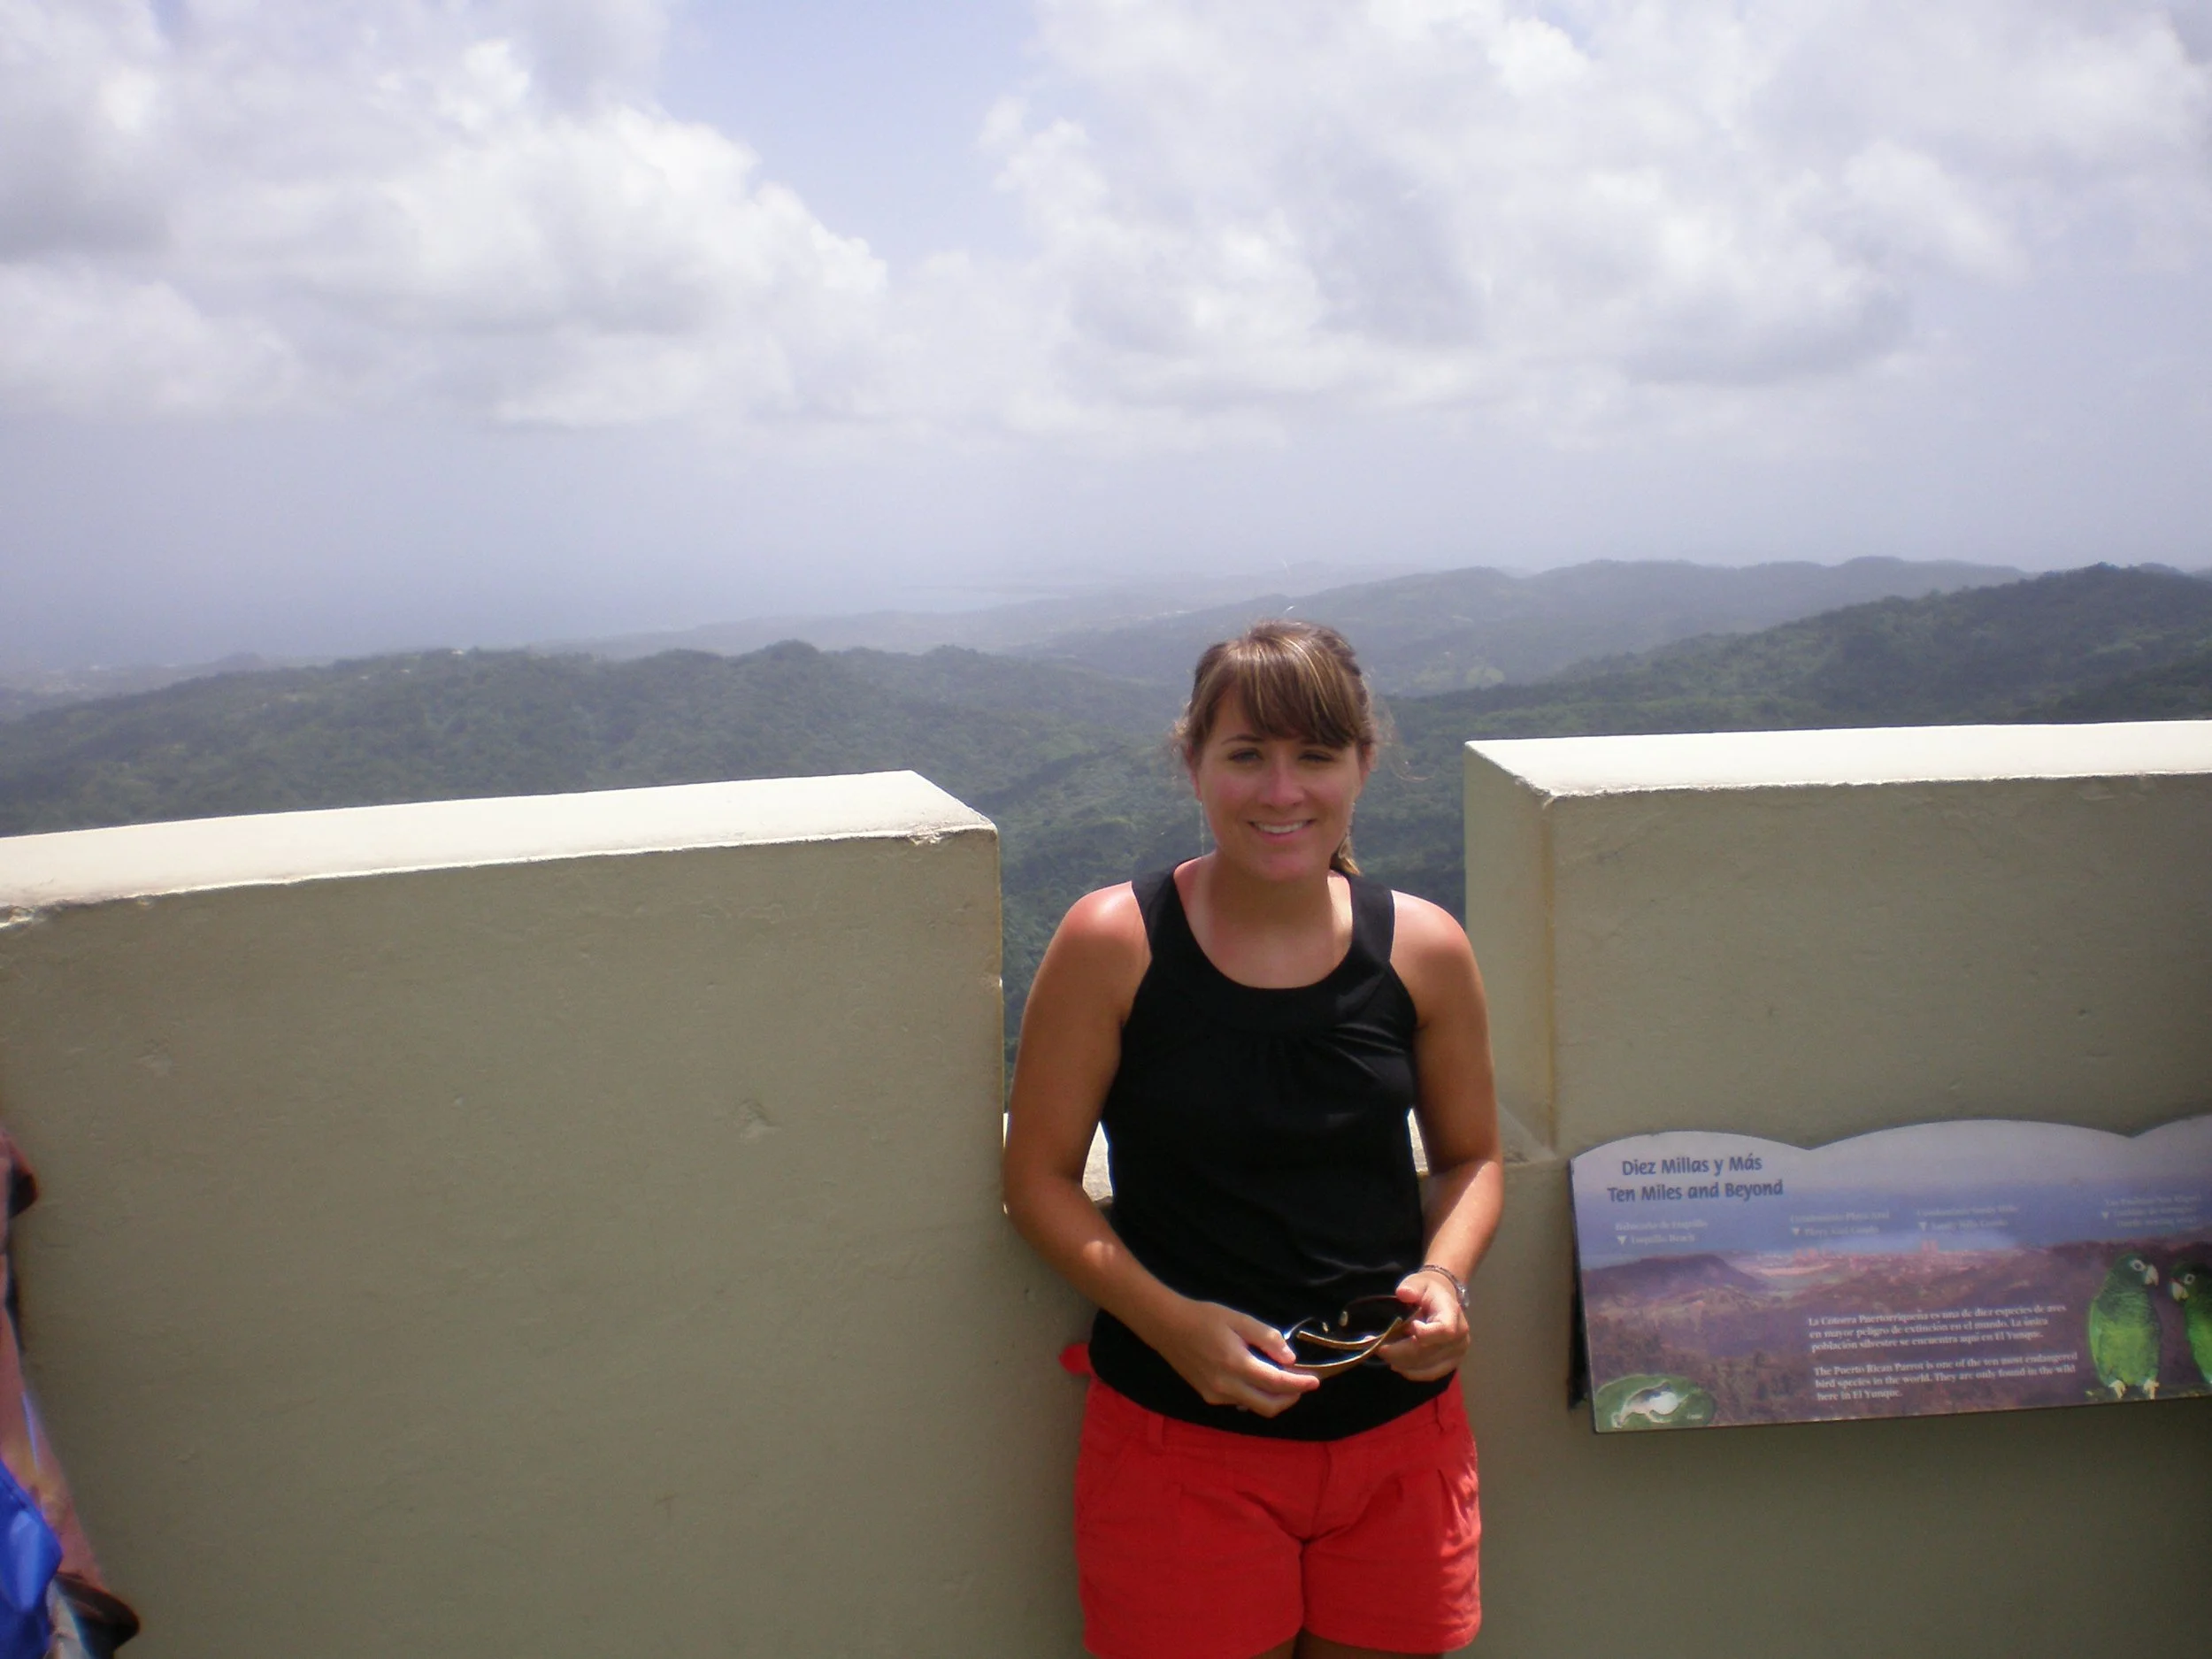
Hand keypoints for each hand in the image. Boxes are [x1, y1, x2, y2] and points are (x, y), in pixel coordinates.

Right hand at [1146, 1298, 1321, 1416]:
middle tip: (1301, 1382)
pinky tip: (1255, 1379)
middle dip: (1290, 1398)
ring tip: (1279, 1378)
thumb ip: (1267, 1338)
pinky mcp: (1208, 1397)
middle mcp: (1226, 1387)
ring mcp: (1216, 1395)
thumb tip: (1290, 1359)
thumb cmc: (1204, 1318)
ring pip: (1254, 1407)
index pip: (1276, 1383)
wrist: (1167, 1326)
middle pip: (1269, 1406)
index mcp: (1236, 1364)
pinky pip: (1240, 1402)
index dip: (1299, 1384)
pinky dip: (1255, 1395)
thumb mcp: (1239, 1319)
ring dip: (1273, 1398)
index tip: (1316, 1381)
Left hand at [1378, 1267, 1468, 1381]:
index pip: (1443, 1331)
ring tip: (1385, 1353)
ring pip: (1425, 1367)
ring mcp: (1457, 1354)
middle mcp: (1460, 1338)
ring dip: (1401, 1363)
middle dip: (1398, 1352)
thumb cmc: (1429, 1291)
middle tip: (1378, 1347)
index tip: (1408, 1326)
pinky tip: (1397, 1363)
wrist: (1443, 1300)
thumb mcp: (1419, 1282)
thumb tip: (1403, 1293)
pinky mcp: (1450, 1364)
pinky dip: (1411, 1371)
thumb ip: (1411, 1287)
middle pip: (1427, 1353)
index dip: (1423, 1334)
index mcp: (1453, 1315)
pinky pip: (1429, 1374)